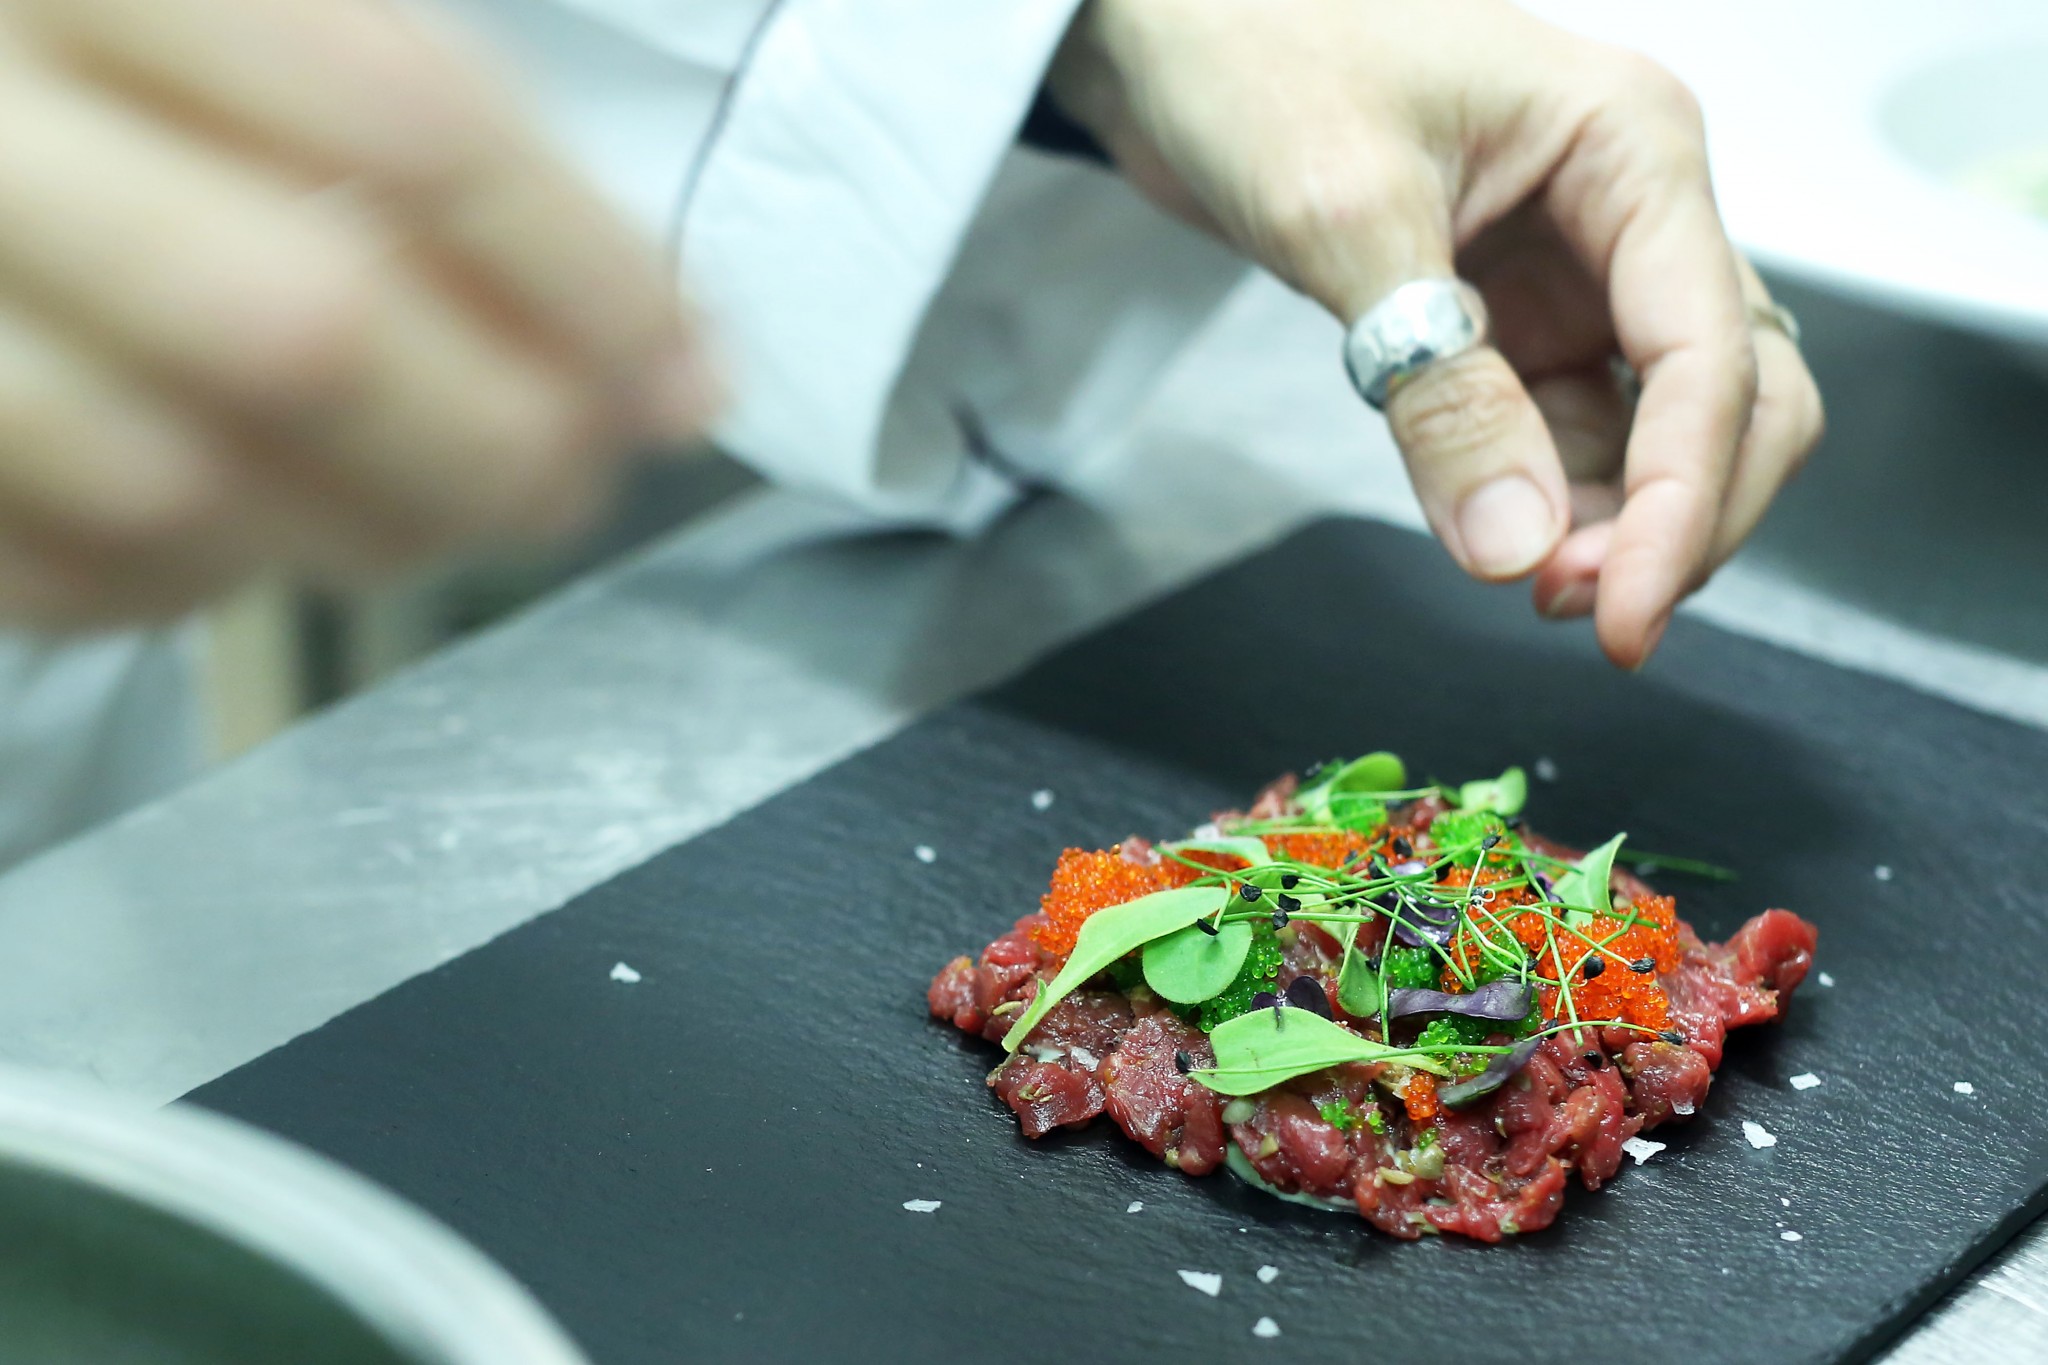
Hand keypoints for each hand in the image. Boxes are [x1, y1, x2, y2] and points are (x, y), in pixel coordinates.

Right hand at [0, 0, 711, 625]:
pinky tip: (284, 528)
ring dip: (379, 528)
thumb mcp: (264, 10)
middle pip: (305, 331)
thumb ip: (428, 118)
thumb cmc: (107, 48)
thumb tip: (664, 346)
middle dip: (500, 437)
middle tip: (588, 471)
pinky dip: (208, 579)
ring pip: (179, 483)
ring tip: (466, 508)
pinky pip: (65, 570)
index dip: (587, 269)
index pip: (407, 122)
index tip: (687, 366)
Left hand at [1048, 0, 1822, 667]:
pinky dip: (1551, 497)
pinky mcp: (1511, 316)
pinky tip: (1501, 539)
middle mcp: (1629, 210)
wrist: (1167, 29)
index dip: (1685, 500)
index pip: (1711, 353)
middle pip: (1733, 396)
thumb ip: (1439, 389)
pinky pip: (1567, 428)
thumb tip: (1514, 548)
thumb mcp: (1347, 218)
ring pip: (1656, 427)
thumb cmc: (1258, 51)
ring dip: (1614, 521)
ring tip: (1526, 585)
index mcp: (1632, 149)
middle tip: (1580, 613)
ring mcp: (1576, 269)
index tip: (1622, 613)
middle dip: (1677, 515)